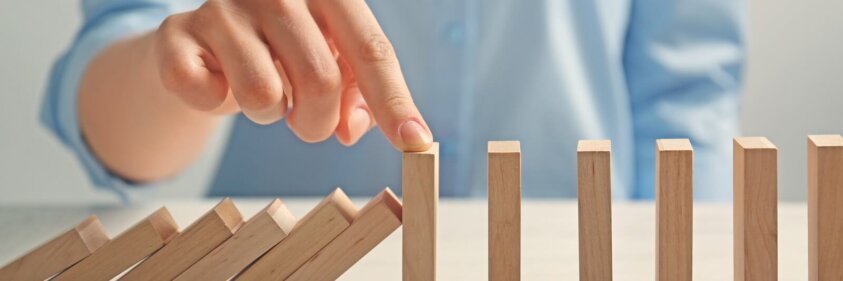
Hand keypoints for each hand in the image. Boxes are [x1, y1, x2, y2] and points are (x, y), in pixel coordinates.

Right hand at [153, 0, 431, 150]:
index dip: (394, 102)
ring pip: (264, 96)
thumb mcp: (331, 64)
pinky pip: (208, 96)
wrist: (205, 38)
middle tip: (306, 123)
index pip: (371, 50)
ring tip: (263, 92)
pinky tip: (217, 80)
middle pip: (321, 81)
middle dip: (318, 122)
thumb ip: (356, 96)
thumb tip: (352, 130)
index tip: (414, 141)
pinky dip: (215, 104)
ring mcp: (224, 6)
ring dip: (269, 115)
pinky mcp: (178, 33)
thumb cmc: (283, 50)